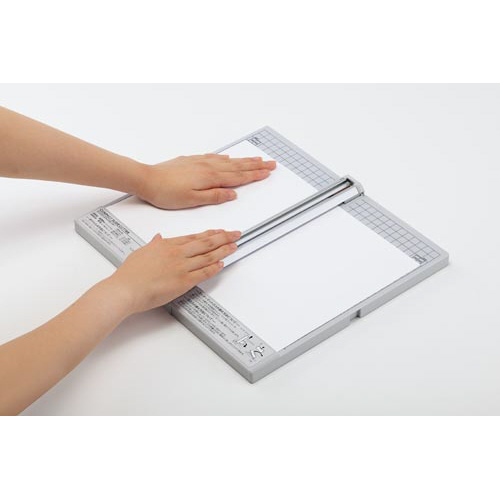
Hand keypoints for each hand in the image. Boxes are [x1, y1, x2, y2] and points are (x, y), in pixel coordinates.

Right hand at [105, 229, 240, 313]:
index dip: (209, 234)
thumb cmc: (130, 274)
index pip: (194, 237)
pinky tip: (222, 264)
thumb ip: (153, 245)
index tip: (219, 231)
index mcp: (167, 245)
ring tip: (234, 246)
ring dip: (223, 251)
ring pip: (208, 256)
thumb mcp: (141, 252)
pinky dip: (214, 268)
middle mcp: (177, 253)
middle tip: (235, 234)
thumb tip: (158, 238)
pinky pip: (204, 273)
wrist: (126, 289)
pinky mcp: (183, 282)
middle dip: (223, 237)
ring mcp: (181, 267)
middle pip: (205, 243)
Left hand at [136, 154, 275, 208]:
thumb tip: (232, 194)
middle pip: (237, 166)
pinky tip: (228, 157)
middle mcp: (207, 167)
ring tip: (256, 159)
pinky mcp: (191, 160)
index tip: (267, 172)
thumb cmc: (167, 193)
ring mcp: (199, 162)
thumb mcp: (193, 201)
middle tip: (270, 163)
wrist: (147, 179)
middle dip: (255, 165)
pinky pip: (214, 157)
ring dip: (243, 160)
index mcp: (210, 178)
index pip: (238, 177)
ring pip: (227, 161)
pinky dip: (225, 157)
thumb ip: (214, 196)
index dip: (254, 174)